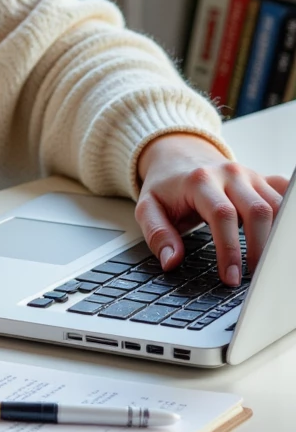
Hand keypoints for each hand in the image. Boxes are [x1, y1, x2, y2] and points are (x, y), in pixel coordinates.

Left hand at [135, 133, 289, 286]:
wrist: (178, 154)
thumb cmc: (165, 185)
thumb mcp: (148, 207)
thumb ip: (157, 234)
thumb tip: (171, 261)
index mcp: (200, 181)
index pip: (222, 215)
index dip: (229, 249)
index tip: (230, 277)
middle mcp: (229, 174)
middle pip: (257, 210)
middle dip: (259, 248)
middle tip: (253, 277)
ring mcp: (249, 175)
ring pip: (276, 204)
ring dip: (276, 235)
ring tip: (267, 263)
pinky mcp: (262, 179)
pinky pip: (284, 192)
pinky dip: (287, 213)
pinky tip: (282, 235)